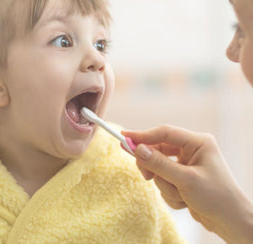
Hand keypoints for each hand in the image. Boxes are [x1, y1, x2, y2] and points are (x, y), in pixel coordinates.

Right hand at [122, 125, 252, 243]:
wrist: (230, 222)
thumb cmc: (216, 198)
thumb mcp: (186, 180)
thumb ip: (159, 164)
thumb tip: (137, 149)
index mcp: (197, 142)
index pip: (164, 133)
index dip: (143, 135)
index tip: (124, 136)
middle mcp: (191, 150)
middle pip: (159, 151)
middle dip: (156, 169)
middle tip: (147, 177)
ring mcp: (186, 164)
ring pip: (159, 169)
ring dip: (166, 185)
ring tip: (181, 196)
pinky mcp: (182, 177)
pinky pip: (164, 180)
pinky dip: (170, 193)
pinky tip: (184, 201)